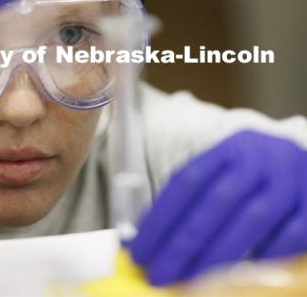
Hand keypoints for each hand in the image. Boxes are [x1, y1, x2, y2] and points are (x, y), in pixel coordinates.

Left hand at [129, 130, 306, 285]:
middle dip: (184, 242)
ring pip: (252, 219)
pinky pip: (291, 235)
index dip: (161, 216)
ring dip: (219, 256)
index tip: (140, 249)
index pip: (187, 180)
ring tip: (193, 284)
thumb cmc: (252, 175)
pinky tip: (242, 280)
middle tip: (160, 274)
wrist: (301, 160)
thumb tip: (144, 242)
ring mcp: (289, 180)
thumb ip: (189, 202)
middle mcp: (258, 160)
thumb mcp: (222, 172)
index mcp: (227, 149)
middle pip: (216, 201)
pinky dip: (266, 258)